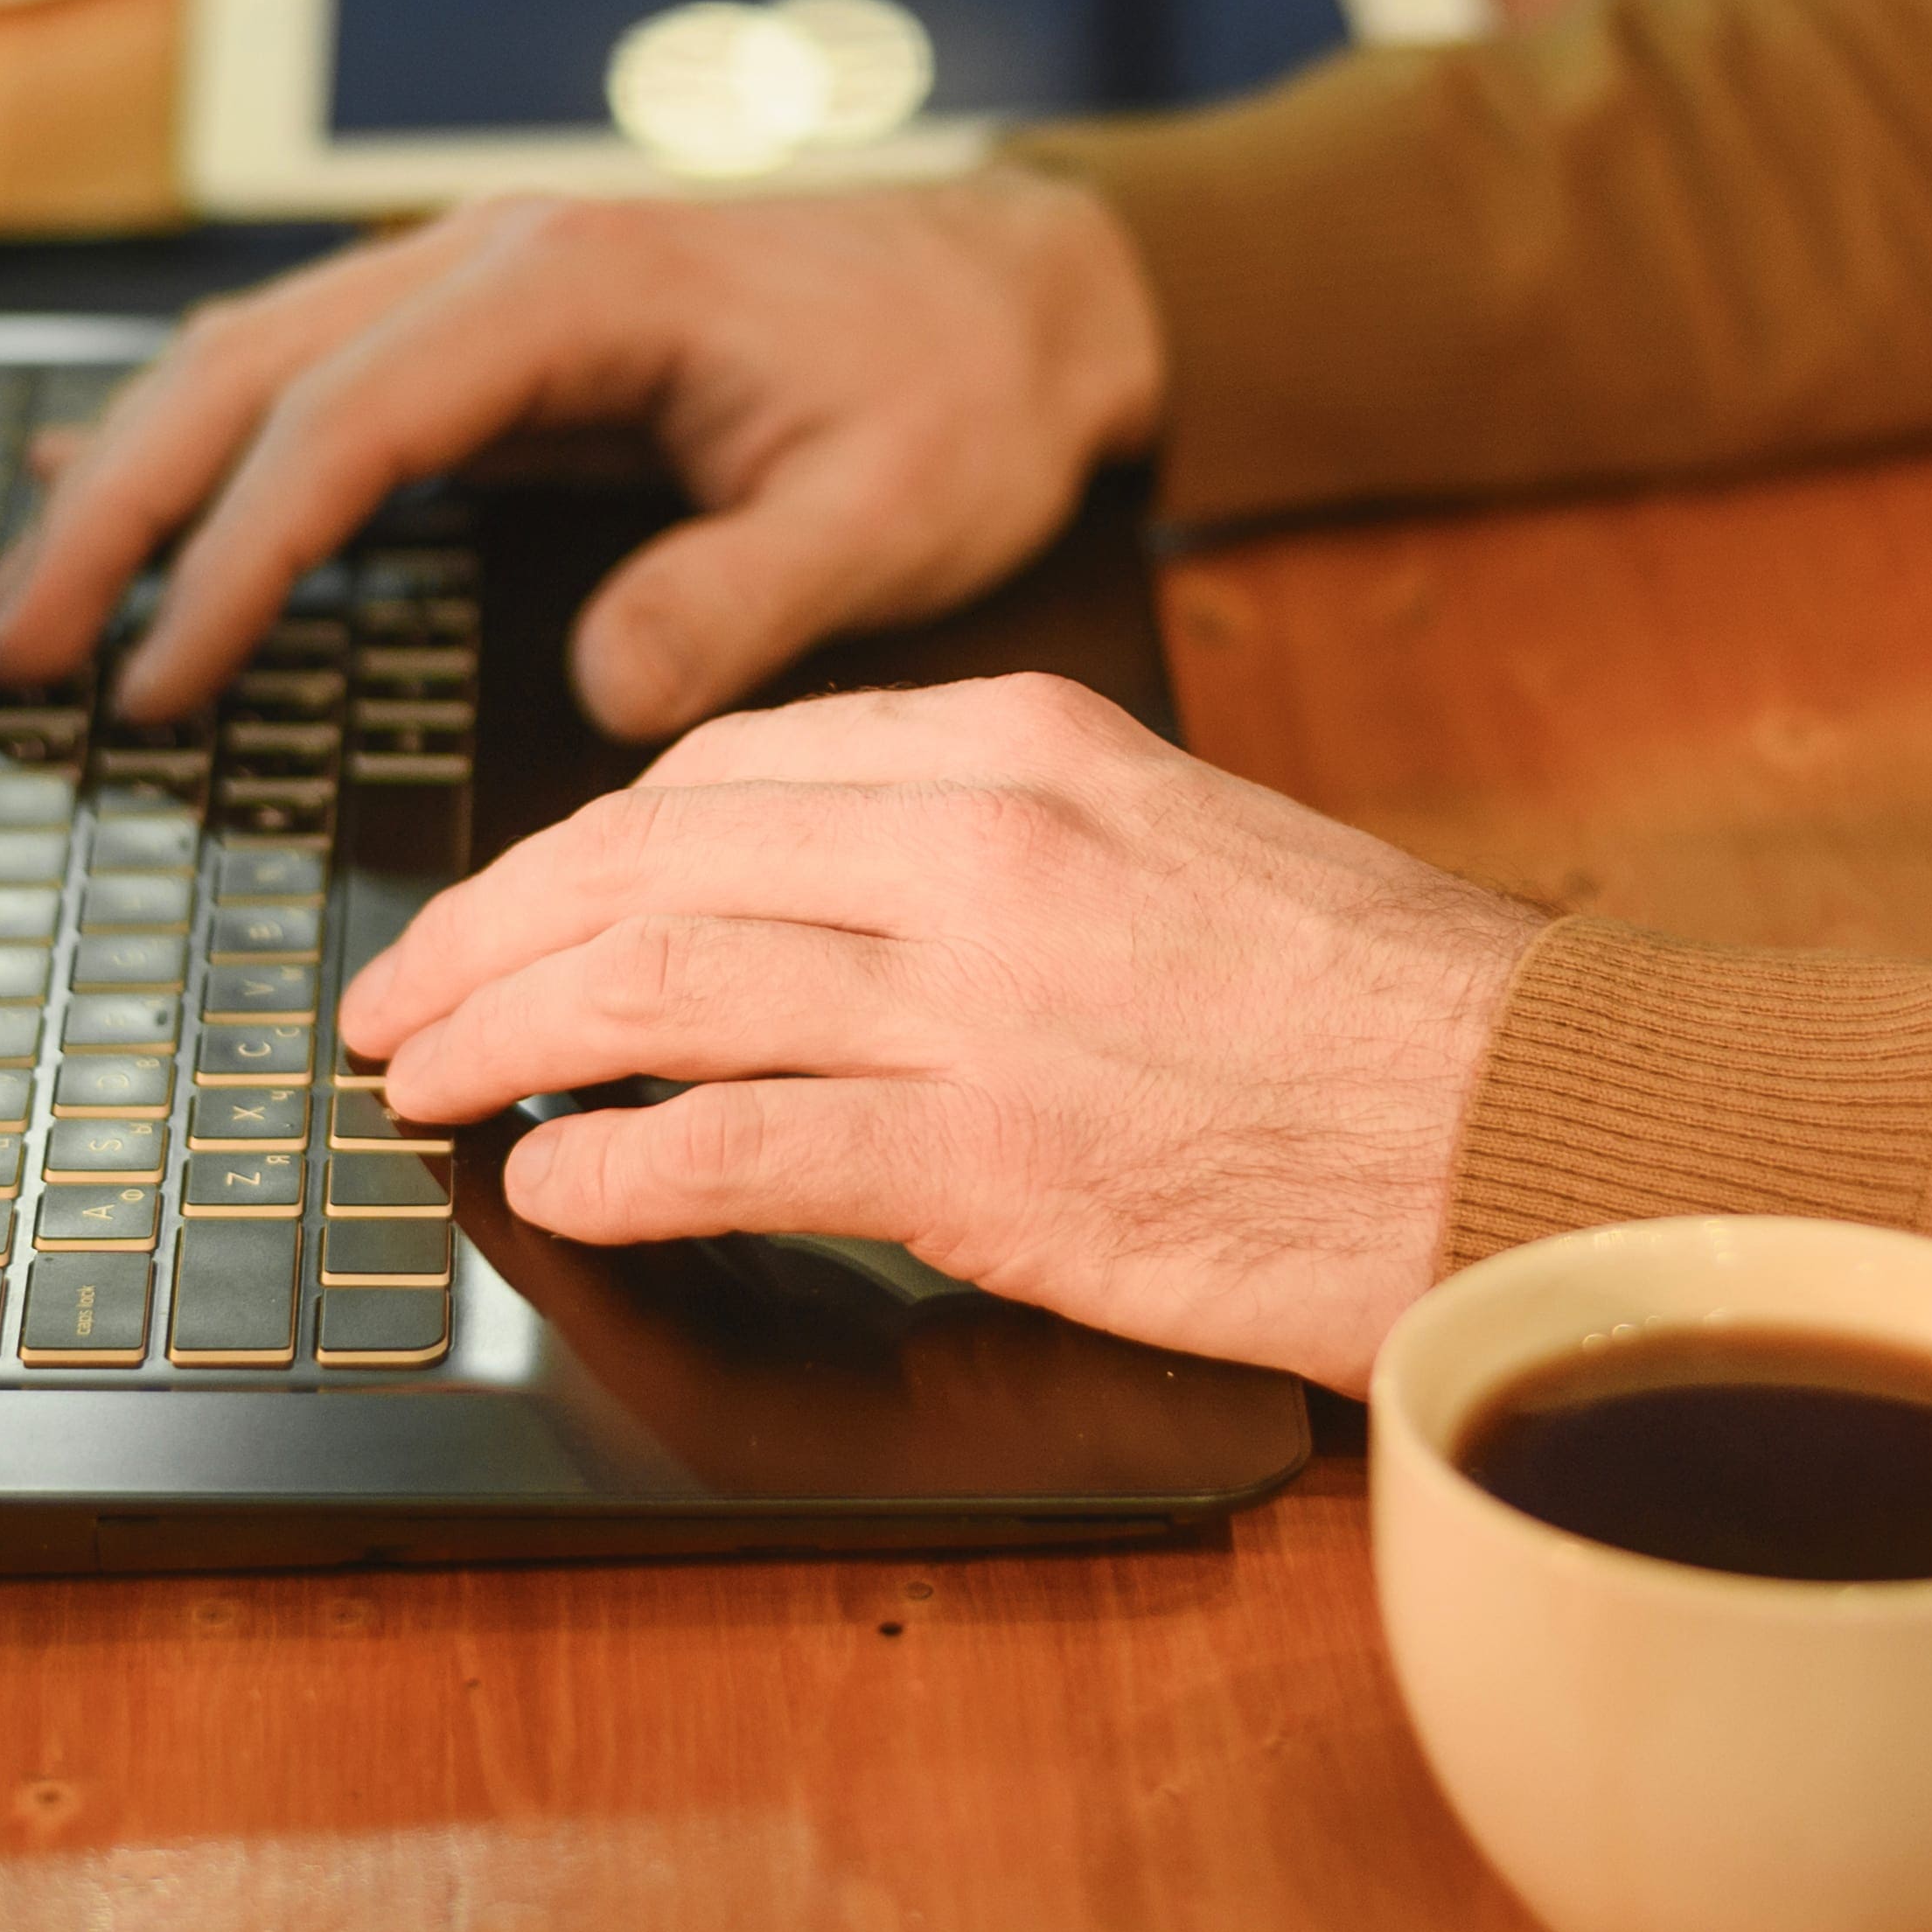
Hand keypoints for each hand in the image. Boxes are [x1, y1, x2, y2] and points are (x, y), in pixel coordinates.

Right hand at [0, 176, 1167, 736]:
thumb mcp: (889, 516)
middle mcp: (495, 257)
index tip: (160, 683)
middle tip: (19, 653)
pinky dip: (205, 436)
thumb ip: (742, 600)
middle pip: (245, 373)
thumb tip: (602, 691)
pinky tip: (113, 483)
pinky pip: (308, 371)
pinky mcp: (491, 326)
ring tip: (34, 606)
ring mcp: (481, 278)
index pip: (343, 425)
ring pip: (251, 358)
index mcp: (570, 290)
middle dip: (118, 509)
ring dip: (135, 471)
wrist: (1024, 295)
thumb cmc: (963, 398)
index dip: (234, 559)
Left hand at [336, 674, 1540, 1391]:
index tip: (508, 904)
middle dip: (485, 931)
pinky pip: (736, 1147)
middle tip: (396, 998)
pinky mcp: (991, 1160)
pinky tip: (551, 1186)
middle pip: (644, 862)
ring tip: (421, 1085)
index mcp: (1023, 745)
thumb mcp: (1172, 840)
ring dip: (503, 1039)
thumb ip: (989, 843)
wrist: (1536, 1120)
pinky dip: (615, 1166)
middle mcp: (978, 847)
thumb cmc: (1373, 1009)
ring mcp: (976, 1003)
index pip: (725, 770)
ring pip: (654, 985)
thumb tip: (809, 896)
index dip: (577, 845)